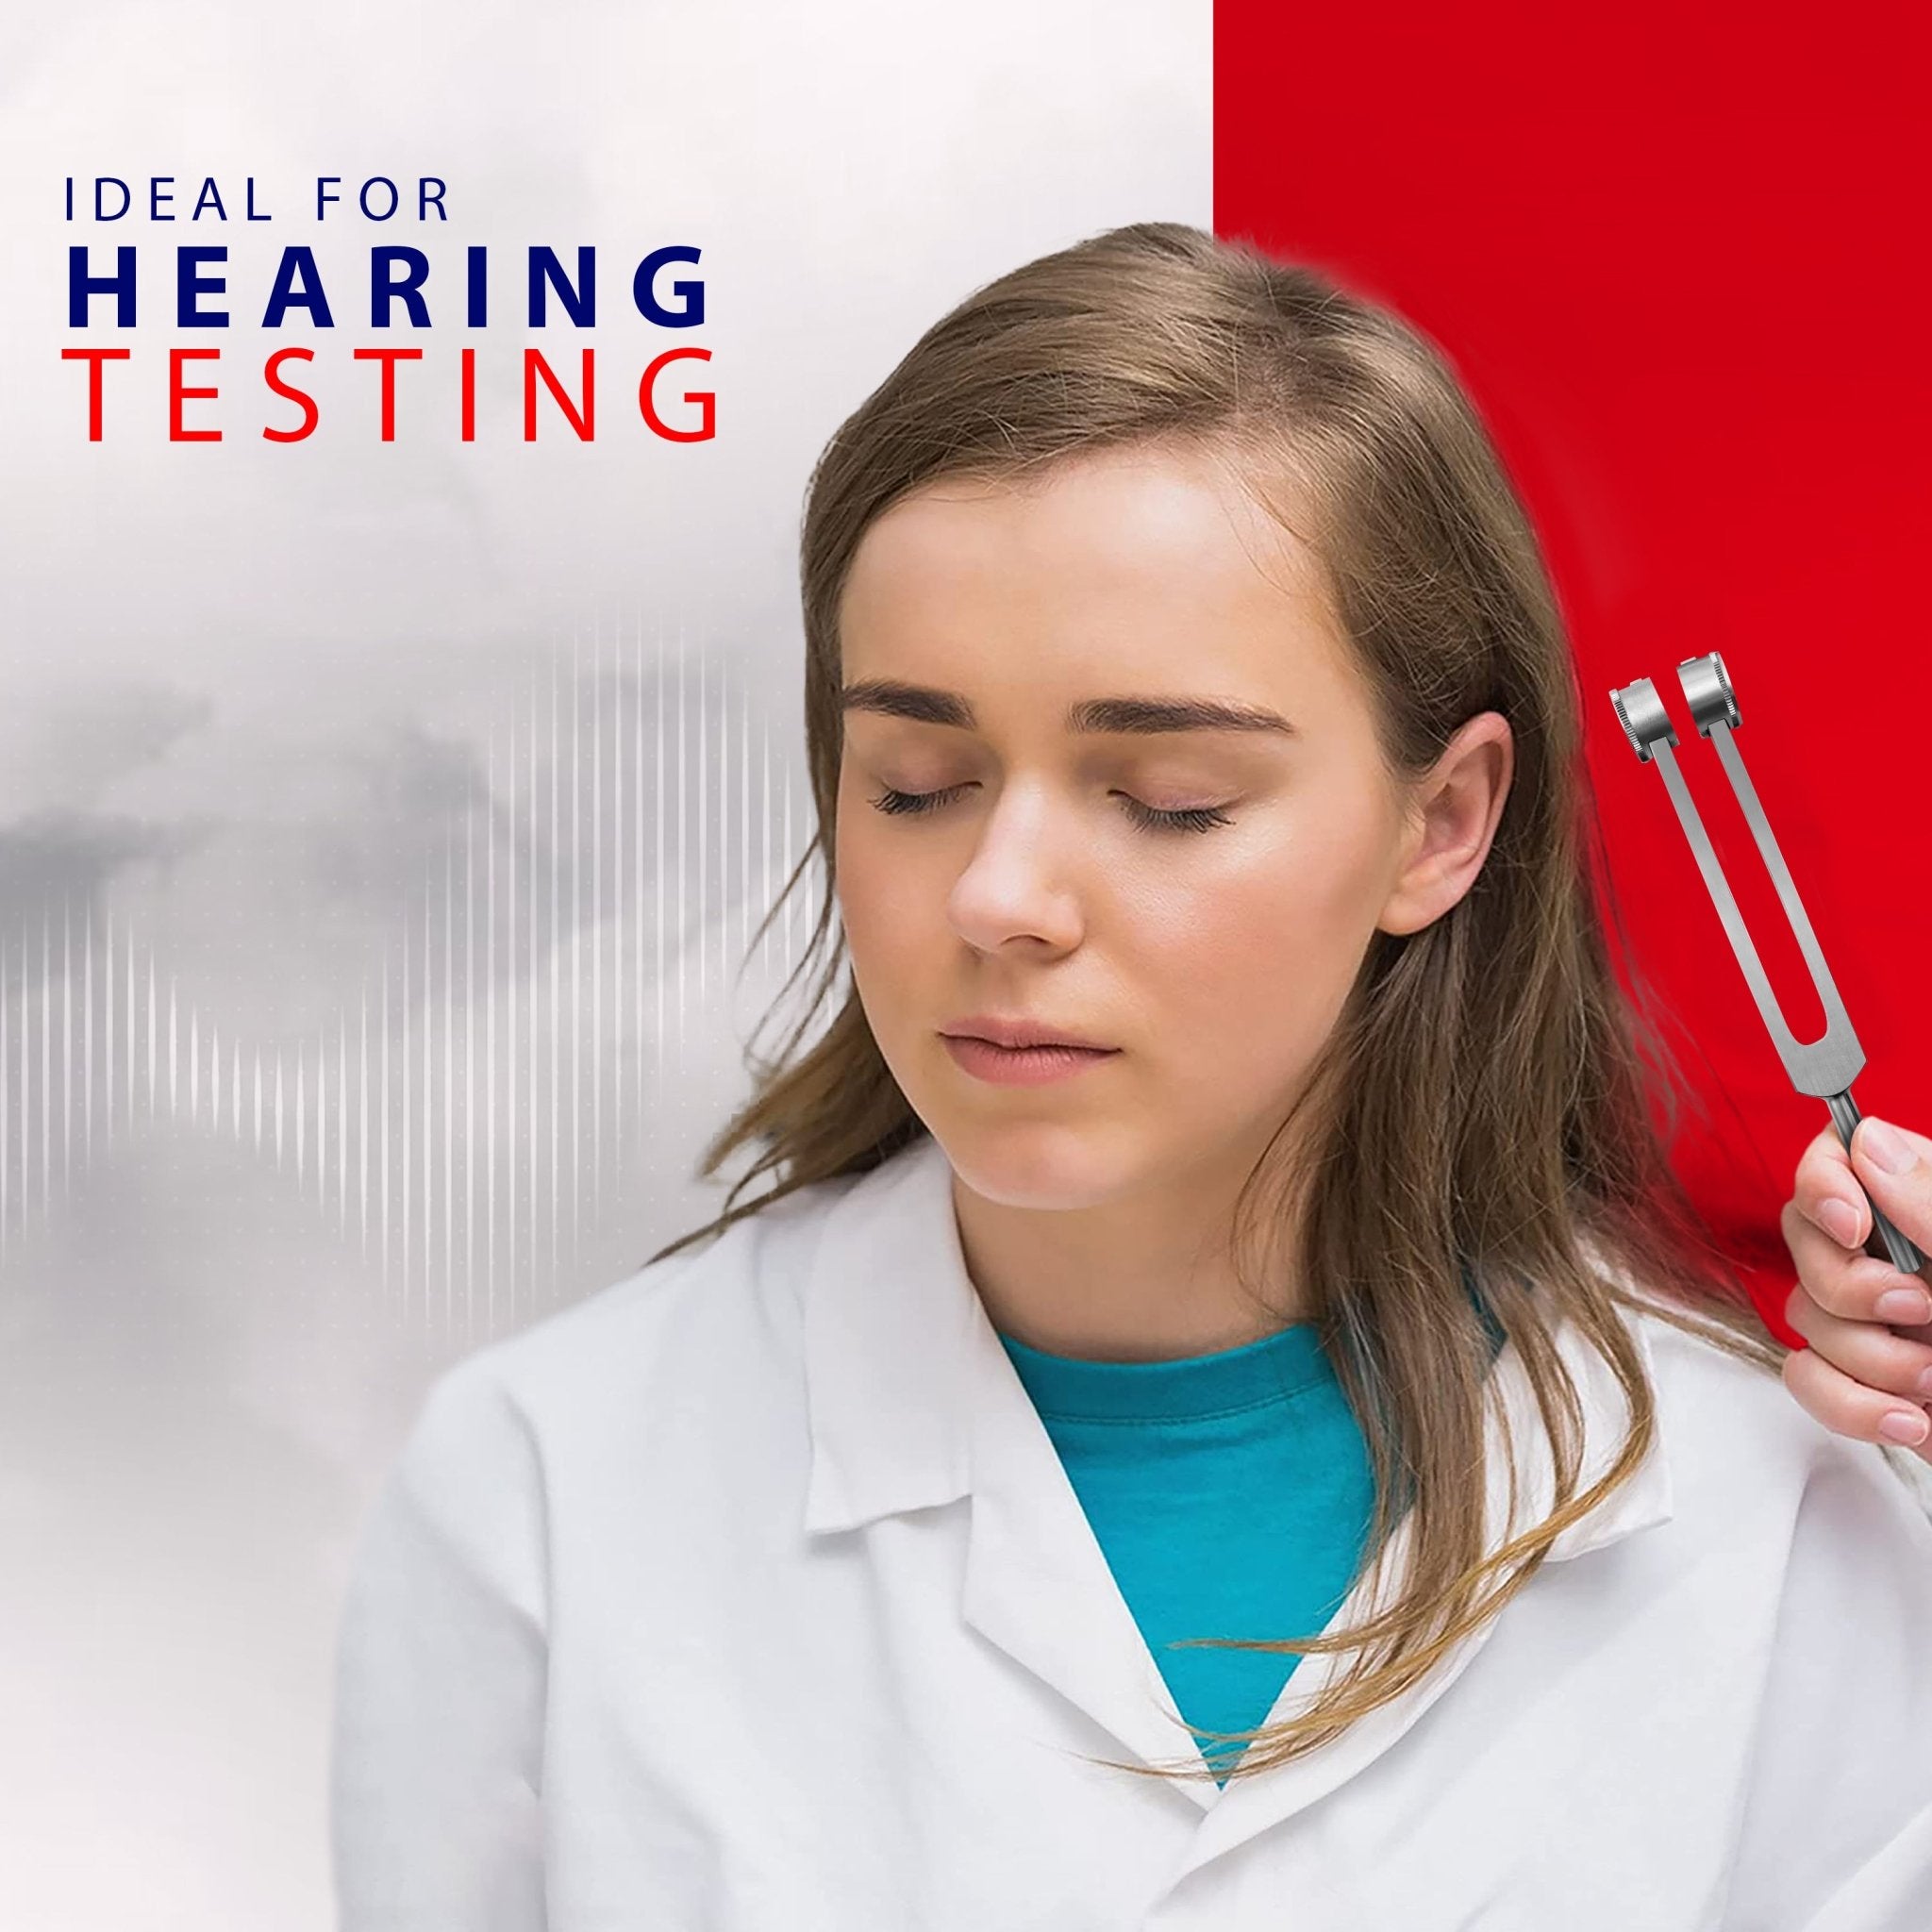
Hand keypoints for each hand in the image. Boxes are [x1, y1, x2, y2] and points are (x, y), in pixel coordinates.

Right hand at [1780, 1116, 1931, 1465]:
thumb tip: (1872, 1143)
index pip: (1841, 1157)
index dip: (1826, 1186)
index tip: (1856, 1226)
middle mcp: (1905, 1258)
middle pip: (1806, 1238)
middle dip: (1850, 1288)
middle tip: (1919, 1311)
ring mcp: (1884, 1321)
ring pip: (1805, 1313)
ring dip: (1866, 1357)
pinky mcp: (1871, 1383)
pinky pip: (1808, 1378)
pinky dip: (1849, 1404)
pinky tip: (1909, 1417)